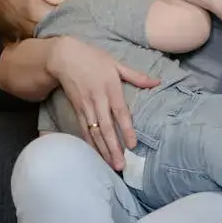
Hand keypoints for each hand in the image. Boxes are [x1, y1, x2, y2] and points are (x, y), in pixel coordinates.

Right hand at [46, 36, 159, 169]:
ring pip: (94, 132)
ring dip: (102, 150)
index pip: (120, 112)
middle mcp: (98, 99)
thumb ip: (136, 76)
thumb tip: (157, 82)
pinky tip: (95, 155)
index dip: (126, 129)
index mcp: (110, 87)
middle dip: (113, 148)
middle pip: (106, 127)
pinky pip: (84, 129)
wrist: (64, 56)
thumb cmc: (93, 58)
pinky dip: (90, 143)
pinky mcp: (77, 109)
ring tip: (110, 165)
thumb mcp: (115, 63)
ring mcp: (86, 106)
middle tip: (120, 165)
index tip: (133, 145)